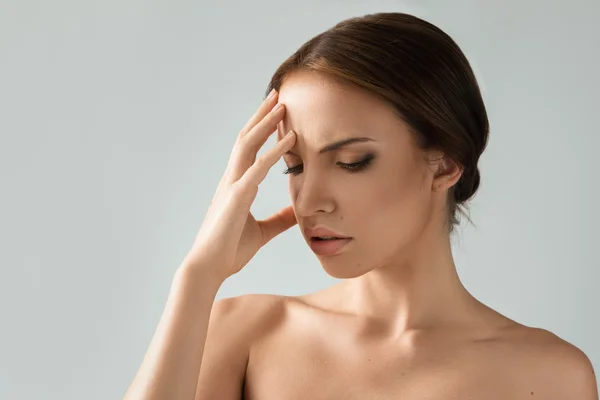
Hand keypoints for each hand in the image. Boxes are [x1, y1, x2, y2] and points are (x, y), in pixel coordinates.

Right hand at [182, 90, 296, 281]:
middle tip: (278, 95)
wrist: (209, 268)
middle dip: (262, 115)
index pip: (249, 149)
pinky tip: (290, 139)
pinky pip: (258, 168)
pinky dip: (275, 151)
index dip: (261, 129)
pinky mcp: (236, 197)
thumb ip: (280, 219)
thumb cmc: (230, 250)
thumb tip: (298, 211)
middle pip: (246, 138)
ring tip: (282, 105)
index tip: (276, 112)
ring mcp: (232, 185)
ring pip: (248, 145)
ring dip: (266, 123)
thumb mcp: (263, 231)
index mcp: (236, 185)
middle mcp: (232, 179)